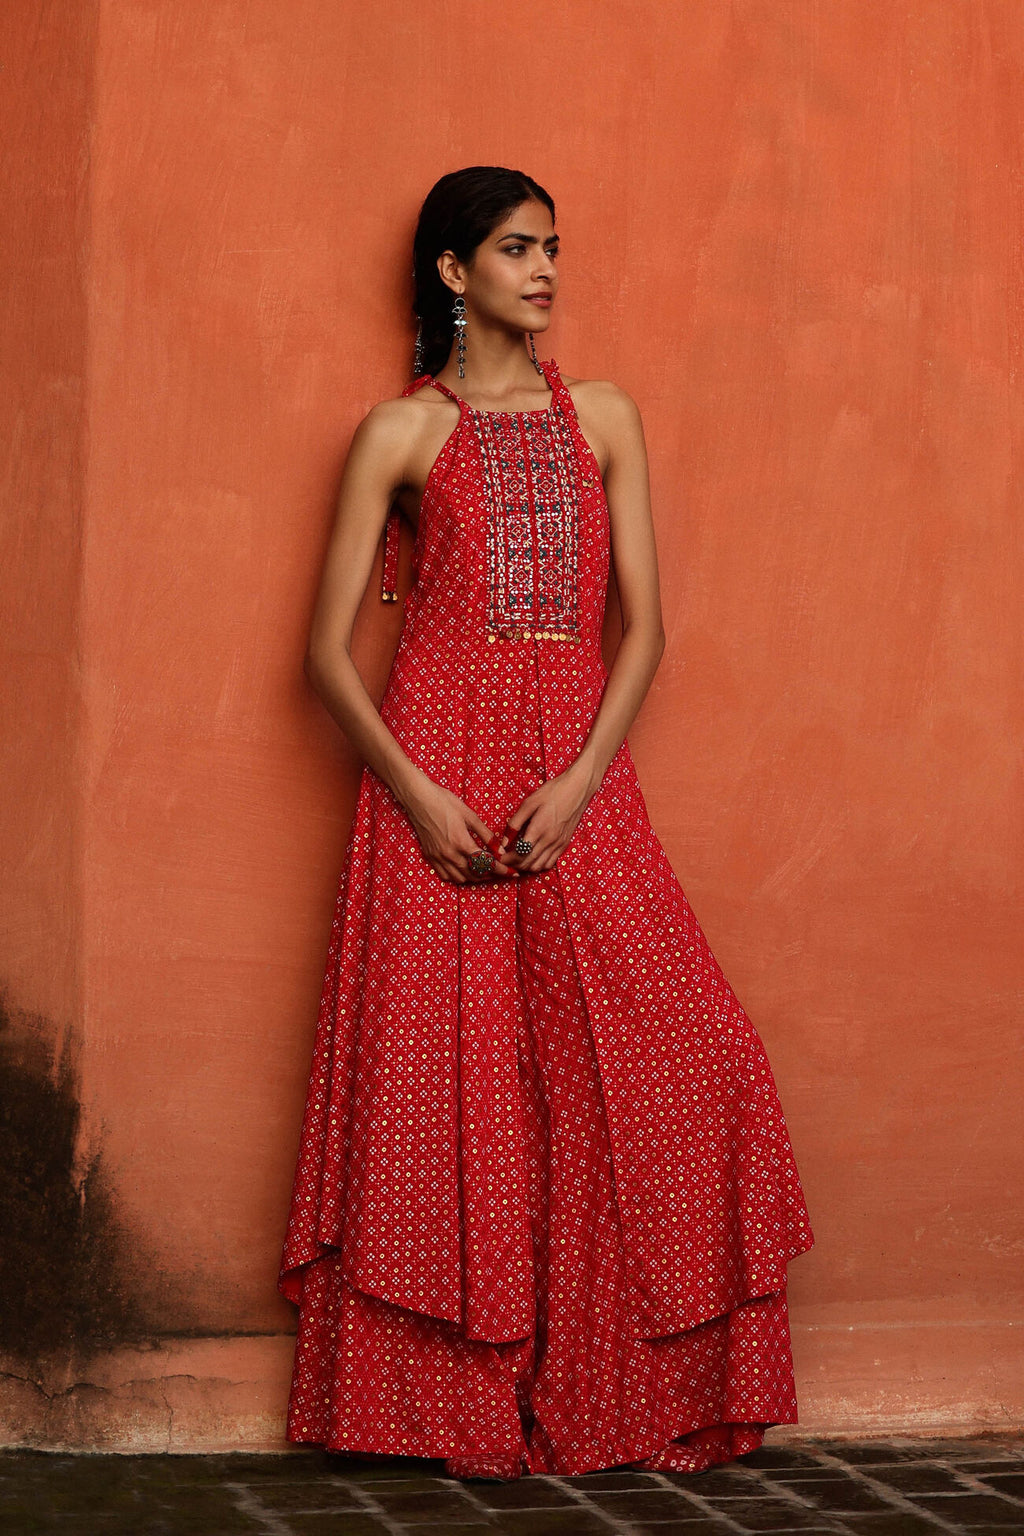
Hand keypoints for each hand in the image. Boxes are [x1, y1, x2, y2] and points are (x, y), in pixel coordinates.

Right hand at [404, 778, 518, 884]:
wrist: (419, 798)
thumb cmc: (445, 802)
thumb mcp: (470, 815)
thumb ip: (486, 835)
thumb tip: (500, 849)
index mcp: (461, 842)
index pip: (486, 863)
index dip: (501, 869)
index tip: (511, 872)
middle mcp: (449, 854)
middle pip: (474, 874)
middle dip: (490, 874)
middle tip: (500, 870)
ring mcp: (438, 857)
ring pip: (460, 878)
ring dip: (474, 877)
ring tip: (484, 871)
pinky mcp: (430, 856)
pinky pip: (446, 875)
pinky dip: (458, 876)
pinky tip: (464, 870)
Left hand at [498, 766, 594, 874]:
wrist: (577, 789)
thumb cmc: (552, 792)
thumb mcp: (529, 803)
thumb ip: (515, 823)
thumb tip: (504, 841)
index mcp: (539, 829)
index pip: (519, 854)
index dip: (507, 858)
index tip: (500, 856)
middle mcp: (549, 840)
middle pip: (528, 863)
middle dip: (514, 864)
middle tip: (505, 858)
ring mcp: (558, 844)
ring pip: (539, 866)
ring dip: (526, 866)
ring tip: (517, 858)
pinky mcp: (565, 844)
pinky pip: (550, 863)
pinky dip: (539, 864)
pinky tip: (533, 856)